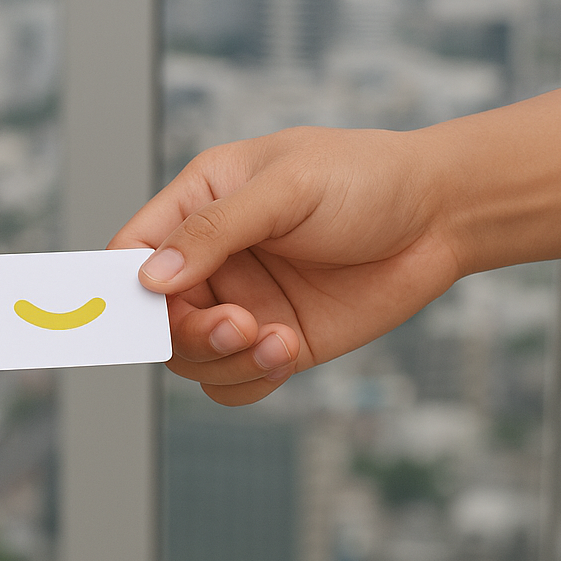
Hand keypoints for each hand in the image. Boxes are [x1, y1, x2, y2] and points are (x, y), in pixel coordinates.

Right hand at [110, 126, 460, 405]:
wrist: (440, 216)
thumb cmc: (365, 178)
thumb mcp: (287, 187)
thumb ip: (215, 229)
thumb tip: (150, 278)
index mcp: (198, 204)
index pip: (132, 251)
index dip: (120, 287)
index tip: (134, 314)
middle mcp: (212, 260)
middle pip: (156, 318)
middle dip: (188, 333)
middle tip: (236, 325)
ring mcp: (242, 303)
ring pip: (192, 359)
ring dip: (225, 360)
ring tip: (274, 339)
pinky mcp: (276, 341)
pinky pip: (233, 382)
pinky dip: (249, 380)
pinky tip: (286, 351)